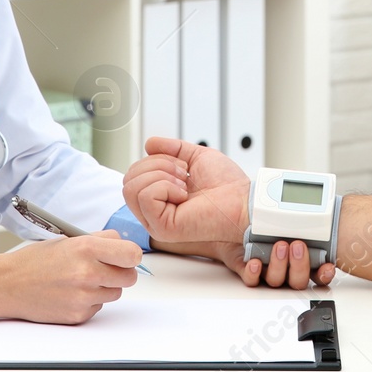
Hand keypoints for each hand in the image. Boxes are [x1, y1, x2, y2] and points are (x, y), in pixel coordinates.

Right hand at [0, 231, 141, 323]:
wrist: (8, 285)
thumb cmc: (36, 260)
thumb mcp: (68, 239)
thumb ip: (99, 239)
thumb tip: (123, 243)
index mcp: (86, 248)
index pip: (132, 254)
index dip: (130, 255)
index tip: (124, 256)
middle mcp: (87, 273)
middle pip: (129, 277)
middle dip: (121, 272)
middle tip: (105, 268)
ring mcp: (83, 297)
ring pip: (116, 293)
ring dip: (105, 287)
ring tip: (82, 280)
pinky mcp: (78, 315)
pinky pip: (99, 307)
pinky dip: (91, 301)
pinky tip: (71, 293)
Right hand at [124, 136, 333, 289]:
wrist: (243, 200)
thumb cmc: (227, 185)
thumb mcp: (195, 157)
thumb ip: (171, 148)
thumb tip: (149, 143)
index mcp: (159, 196)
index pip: (133, 173)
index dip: (155, 160)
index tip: (183, 167)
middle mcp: (154, 210)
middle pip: (128, 178)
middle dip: (157, 165)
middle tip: (184, 175)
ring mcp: (155, 220)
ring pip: (132, 186)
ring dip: (161, 175)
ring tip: (184, 185)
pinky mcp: (161, 227)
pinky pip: (146, 196)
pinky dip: (166, 186)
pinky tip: (184, 195)